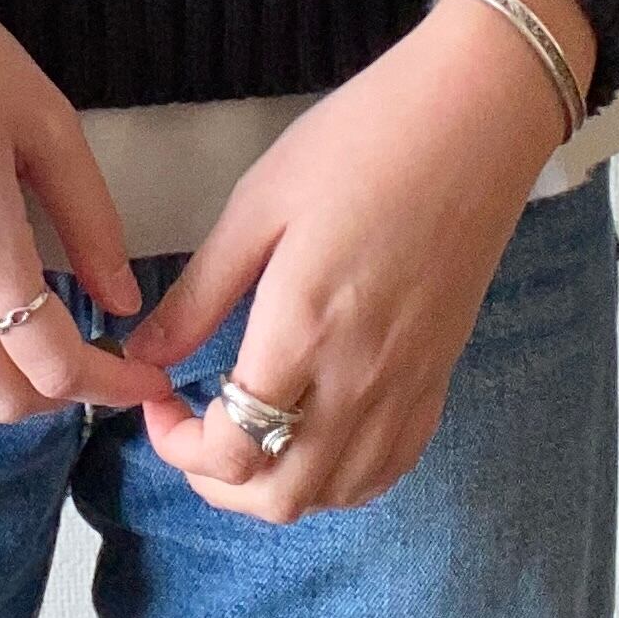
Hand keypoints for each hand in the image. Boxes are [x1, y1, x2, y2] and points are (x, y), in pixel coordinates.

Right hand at [0, 0, 173, 421]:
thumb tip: (124, 301)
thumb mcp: (45, 120)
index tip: (151, 375)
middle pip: (3, 398)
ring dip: (9, 377)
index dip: (114, 384)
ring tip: (48, 331)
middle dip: (65, 392)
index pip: (54, 365)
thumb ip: (91, 221)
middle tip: (105, 354)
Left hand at [122, 0, 584, 521]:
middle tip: (189, 428)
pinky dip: (338, 476)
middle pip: (282, 496)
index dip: (177, 446)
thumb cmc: (360, 144)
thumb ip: (199, 295)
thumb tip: (144, 356)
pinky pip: (388, 467)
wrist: (474, 121)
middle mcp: (360, 379)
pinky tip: (311, 434)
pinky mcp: (439, 377)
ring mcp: (409, 386)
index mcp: (304, 332)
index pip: (233, 449)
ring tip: (243, 431)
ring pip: (335, 494)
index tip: (157, 399)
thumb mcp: (258, 207)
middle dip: (217, 481)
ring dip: (275, 485)